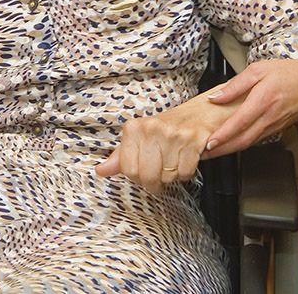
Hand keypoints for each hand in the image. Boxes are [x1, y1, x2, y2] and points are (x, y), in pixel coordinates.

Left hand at [95, 95, 229, 192]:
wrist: (197, 114)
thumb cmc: (164, 130)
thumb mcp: (137, 140)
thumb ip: (120, 157)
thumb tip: (101, 170)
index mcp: (134, 128)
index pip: (129, 170)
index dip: (137, 177)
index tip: (143, 173)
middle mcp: (151, 128)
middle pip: (148, 176)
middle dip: (155, 182)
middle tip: (159, 174)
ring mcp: (173, 133)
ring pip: (168, 176)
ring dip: (172, 175)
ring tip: (173, 161)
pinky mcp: (193, 139)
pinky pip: (185, 172)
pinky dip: (186, 172)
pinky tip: (184, 160)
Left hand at [202, 59, 297, 157]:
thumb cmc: (290, 73)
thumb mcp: (259, 69)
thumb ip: (236, 84)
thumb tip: (216, 97)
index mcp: (263, 100)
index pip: (239, 123)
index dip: (223, 135)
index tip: (208, 143)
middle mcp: (269, 117)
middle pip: (243, 140)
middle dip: (222, 150)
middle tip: (203, 155)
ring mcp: (274, 126)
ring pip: (249, 143)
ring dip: (229, 150)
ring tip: (211, 153)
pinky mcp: (276, 129)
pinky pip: (256, 139)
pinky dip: (241, 145)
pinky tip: (230, 144)